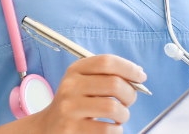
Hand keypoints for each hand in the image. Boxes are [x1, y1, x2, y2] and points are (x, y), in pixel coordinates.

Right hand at [15, 54, 146, 132]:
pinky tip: (112, 128)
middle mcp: (70, 87)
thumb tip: (138, 75)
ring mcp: (70, 108)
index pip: (106, 62)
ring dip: (124, 114)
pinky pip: (107, 129)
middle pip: (113, 84)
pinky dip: (117, 130)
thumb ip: (107, 76)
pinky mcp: (72, 129)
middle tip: (129, 101)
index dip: (128, 68)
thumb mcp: (83, 82)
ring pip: (112, 108)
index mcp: (75, 70)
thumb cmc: (74, 103)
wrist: (47, 127)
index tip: (141, 76)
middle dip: (130, 94)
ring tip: (120, 116)